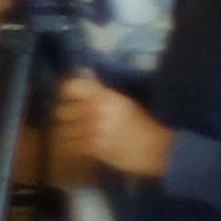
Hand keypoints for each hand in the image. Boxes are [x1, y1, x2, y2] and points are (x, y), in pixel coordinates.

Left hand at [45, 74, 171, 189]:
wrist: (158, 149)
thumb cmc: (143, 123)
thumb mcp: (124, 101)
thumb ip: (99, 88)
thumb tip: (83, 70)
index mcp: (106, 96)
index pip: (71, 87)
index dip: (67, 93)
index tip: (70, 98)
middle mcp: (97, 112)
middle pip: (61, 111)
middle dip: (66, 116)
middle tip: (72, 121)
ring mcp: (95, 131)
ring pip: (63, 131)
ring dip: (67, 134)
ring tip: (75, 135)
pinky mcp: (94, 150)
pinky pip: (70, 147)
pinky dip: (71, 147)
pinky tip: (79, 147)